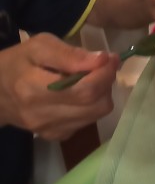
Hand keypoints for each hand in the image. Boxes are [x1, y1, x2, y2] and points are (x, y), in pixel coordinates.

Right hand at [0, 33, 118, 139]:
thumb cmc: (16, 63)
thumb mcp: (38, 47)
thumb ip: (70, 54)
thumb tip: (102, 60)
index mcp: (33, 89)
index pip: (84, 89)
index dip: (105, 73)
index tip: (110, 58)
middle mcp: (41, 115)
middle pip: (95, 105)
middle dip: (106, 83)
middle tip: (103, 66)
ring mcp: (48, 130)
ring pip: (95, 115)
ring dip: (101, 94)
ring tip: (90, 78)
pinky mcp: (54, 137)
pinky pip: (86, 122)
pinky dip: (90, 107)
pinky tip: (79, 94)